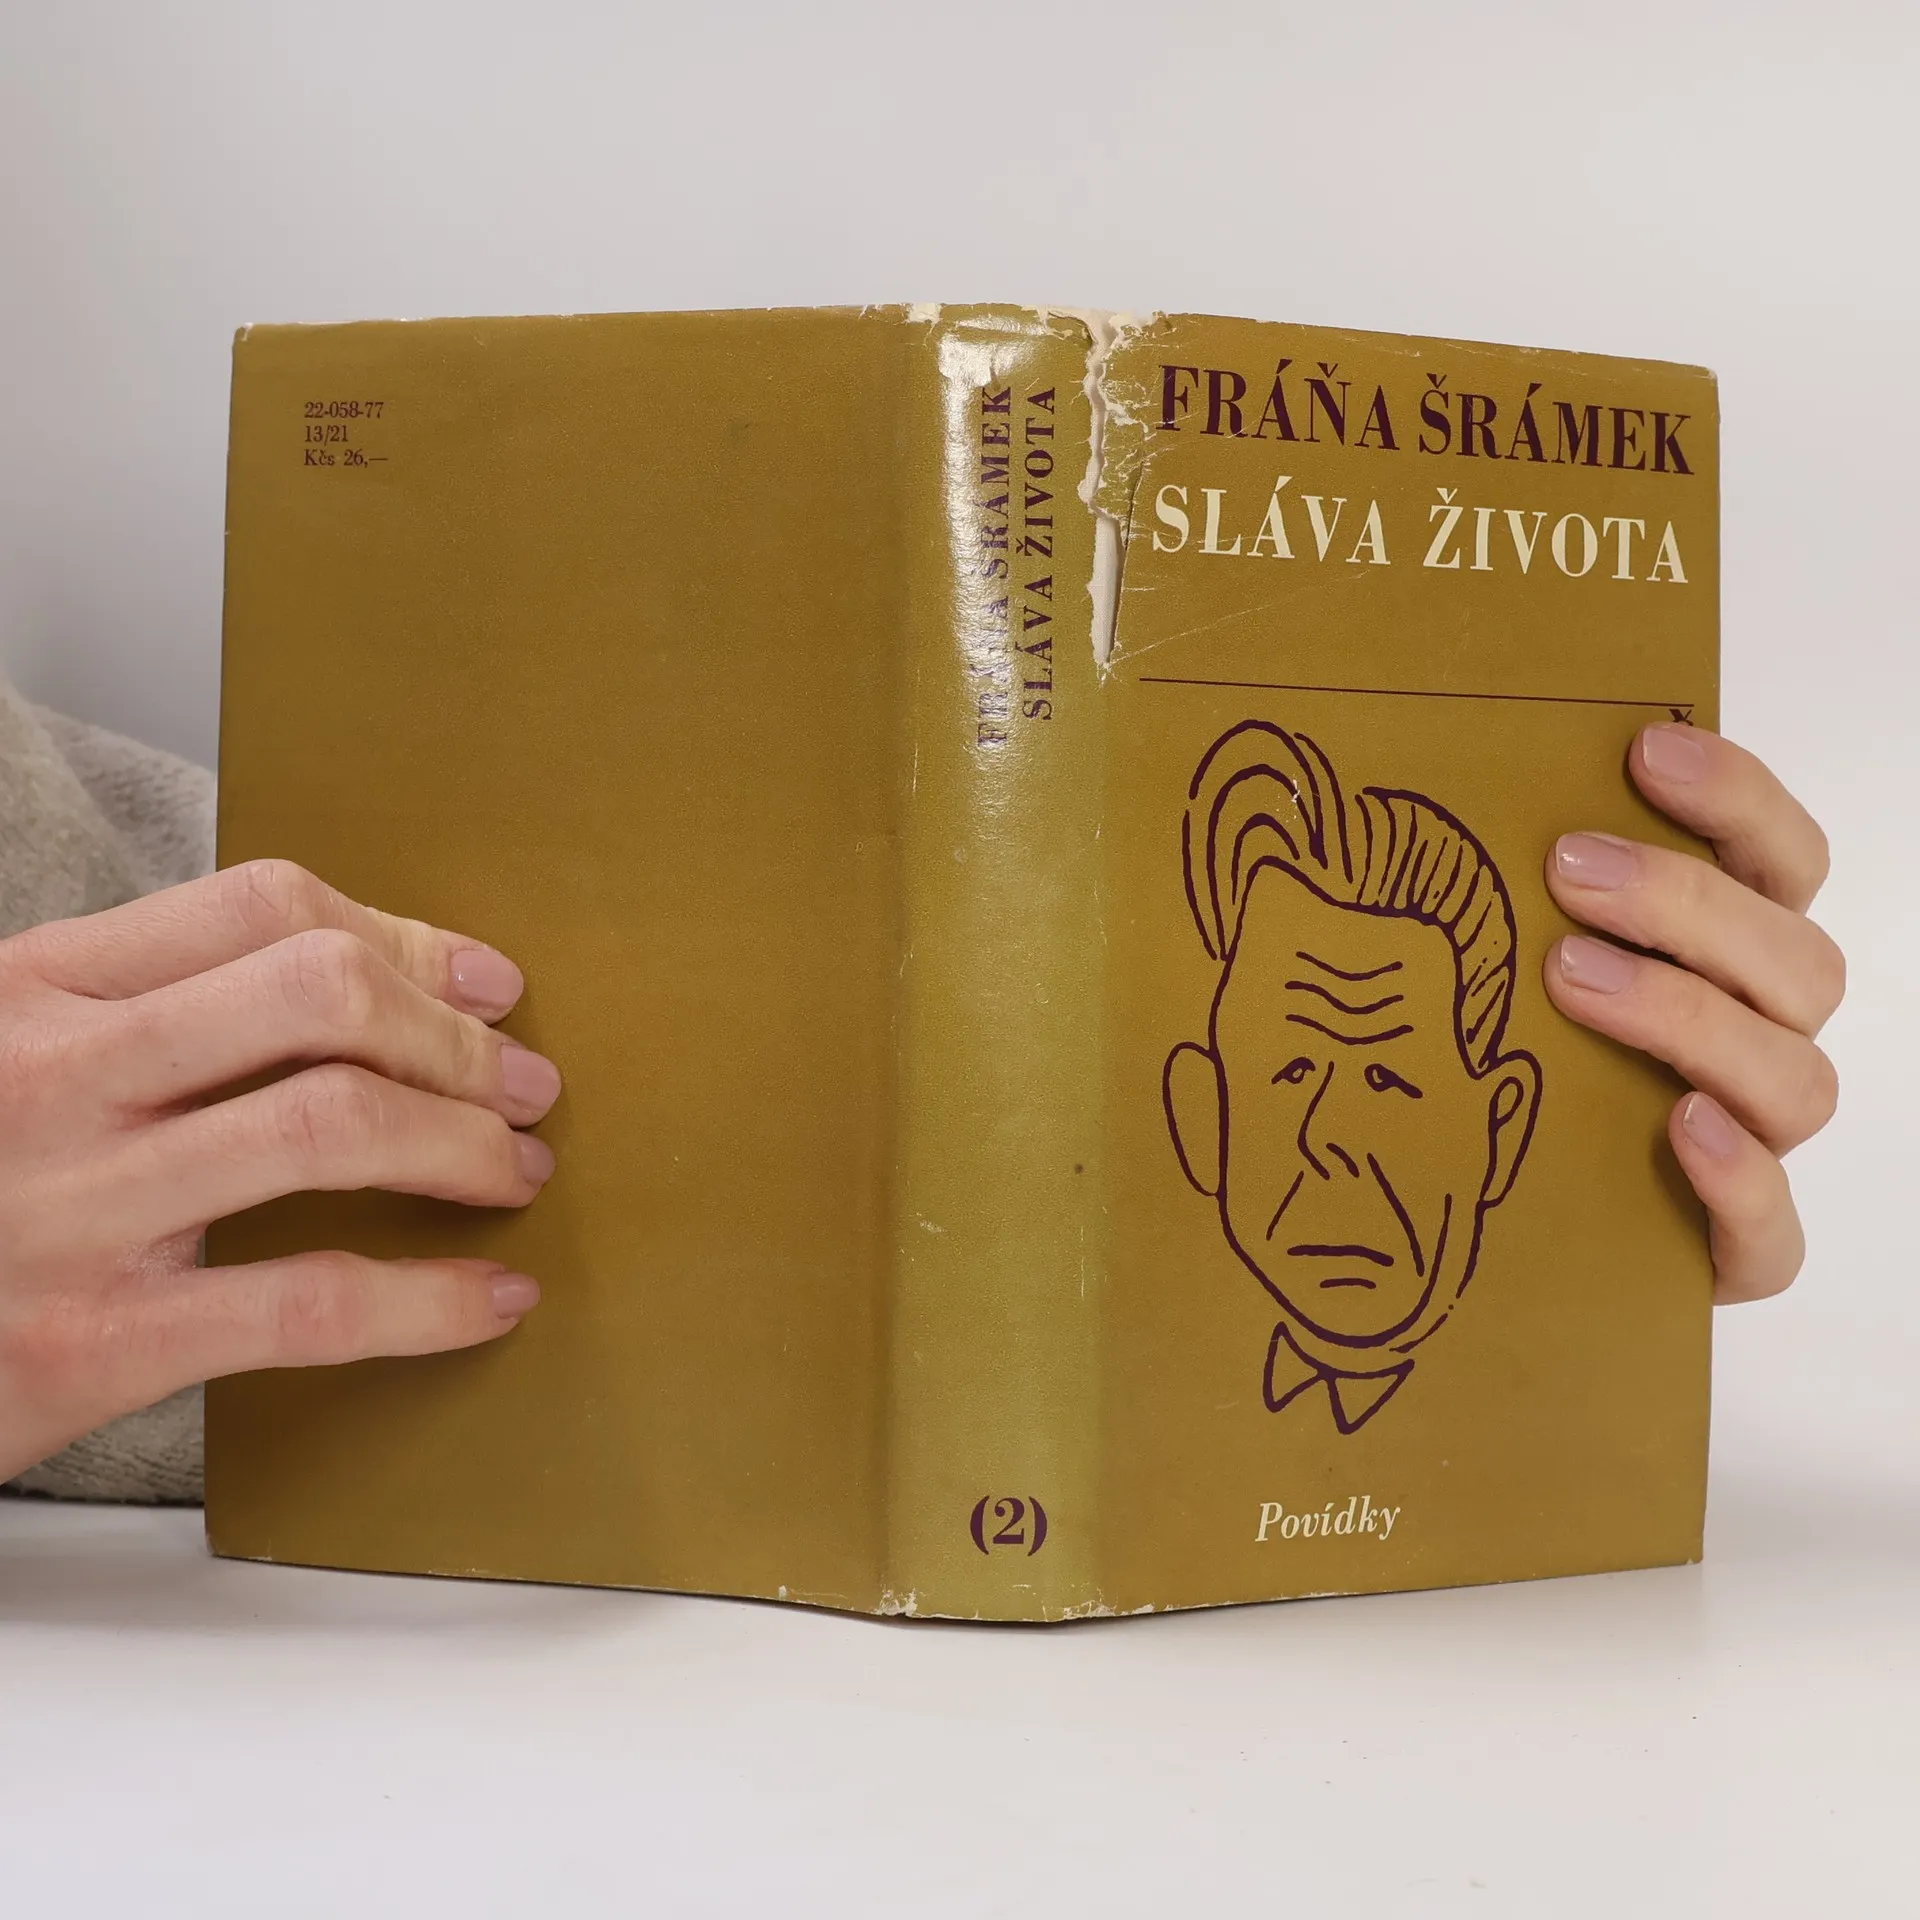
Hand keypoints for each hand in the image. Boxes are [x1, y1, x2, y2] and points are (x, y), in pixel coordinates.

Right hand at [0, 860, 560, 1481]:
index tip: (484, 980)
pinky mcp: (86, 1343)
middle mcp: (52, 1074)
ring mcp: (69, 1206)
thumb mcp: (11, 1055)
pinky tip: (490, 1299)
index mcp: (35, 987)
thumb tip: (355, 987)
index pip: (261, 907)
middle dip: (456, 1039)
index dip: (405, 938)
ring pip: (329, 1126)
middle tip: (525, 1084)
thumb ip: (142, 1011)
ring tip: (515, 1173)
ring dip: (463, 1146)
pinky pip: (305, 1302)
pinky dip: (428, 1299)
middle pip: (320, 995)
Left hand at [1545, 725, 1841, 1302]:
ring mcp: (1756, 1148)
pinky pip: (1773, 1231)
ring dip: (1690, 1015)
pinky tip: (1680, 1128)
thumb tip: (1388, 790)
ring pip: (1794, 1077)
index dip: (1737, 797)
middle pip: (1796, 960)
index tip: (1647, 747)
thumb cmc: (1506, 1070)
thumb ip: (1497, 894)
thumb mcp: (1499, 968)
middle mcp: (1760, 1043)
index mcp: (1729, 961)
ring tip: (1572, 978)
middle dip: (1688, 902)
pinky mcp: (1733, 1254)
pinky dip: (1740, 1178)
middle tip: (1568, 868)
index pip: (1782, 860)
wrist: (1494, 1237)